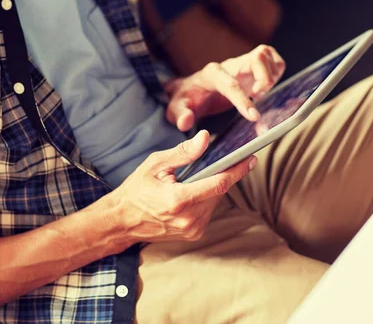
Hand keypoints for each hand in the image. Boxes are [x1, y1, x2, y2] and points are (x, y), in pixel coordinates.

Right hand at [109, 130, 256, 242]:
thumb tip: (205, 138)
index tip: (250, 158)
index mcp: (179, 200)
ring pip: (215, 201)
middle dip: (223, 175)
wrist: (122, 221)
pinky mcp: (193, 234)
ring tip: (202, 175)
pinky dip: (206, 198)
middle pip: (219, 192)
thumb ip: (183, 153)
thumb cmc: (136, 189)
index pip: (218, 184)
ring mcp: (192, 229)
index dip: (237, 170)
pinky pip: (209, 211)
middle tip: (226, 160)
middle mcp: (188, 219)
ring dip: (213, 187)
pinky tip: (194, 191)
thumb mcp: (156, 164)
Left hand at [165, 45, 285, 130]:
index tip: (254, 117)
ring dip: (271, 76)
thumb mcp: (176, 109)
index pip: (230, 84)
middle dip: (264, 80)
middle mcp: (229, 65)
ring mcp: (242, 63)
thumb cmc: (185, 99)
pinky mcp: (252, 65)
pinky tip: (264, 89)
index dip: (243, 100)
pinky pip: (272, 60)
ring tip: (259, 94)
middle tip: (257, 98)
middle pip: (256, 58)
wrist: (189, 89)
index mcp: (211, 74)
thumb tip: (186, 123)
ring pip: (267, 55)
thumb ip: (180, 115)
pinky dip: (276, 73)